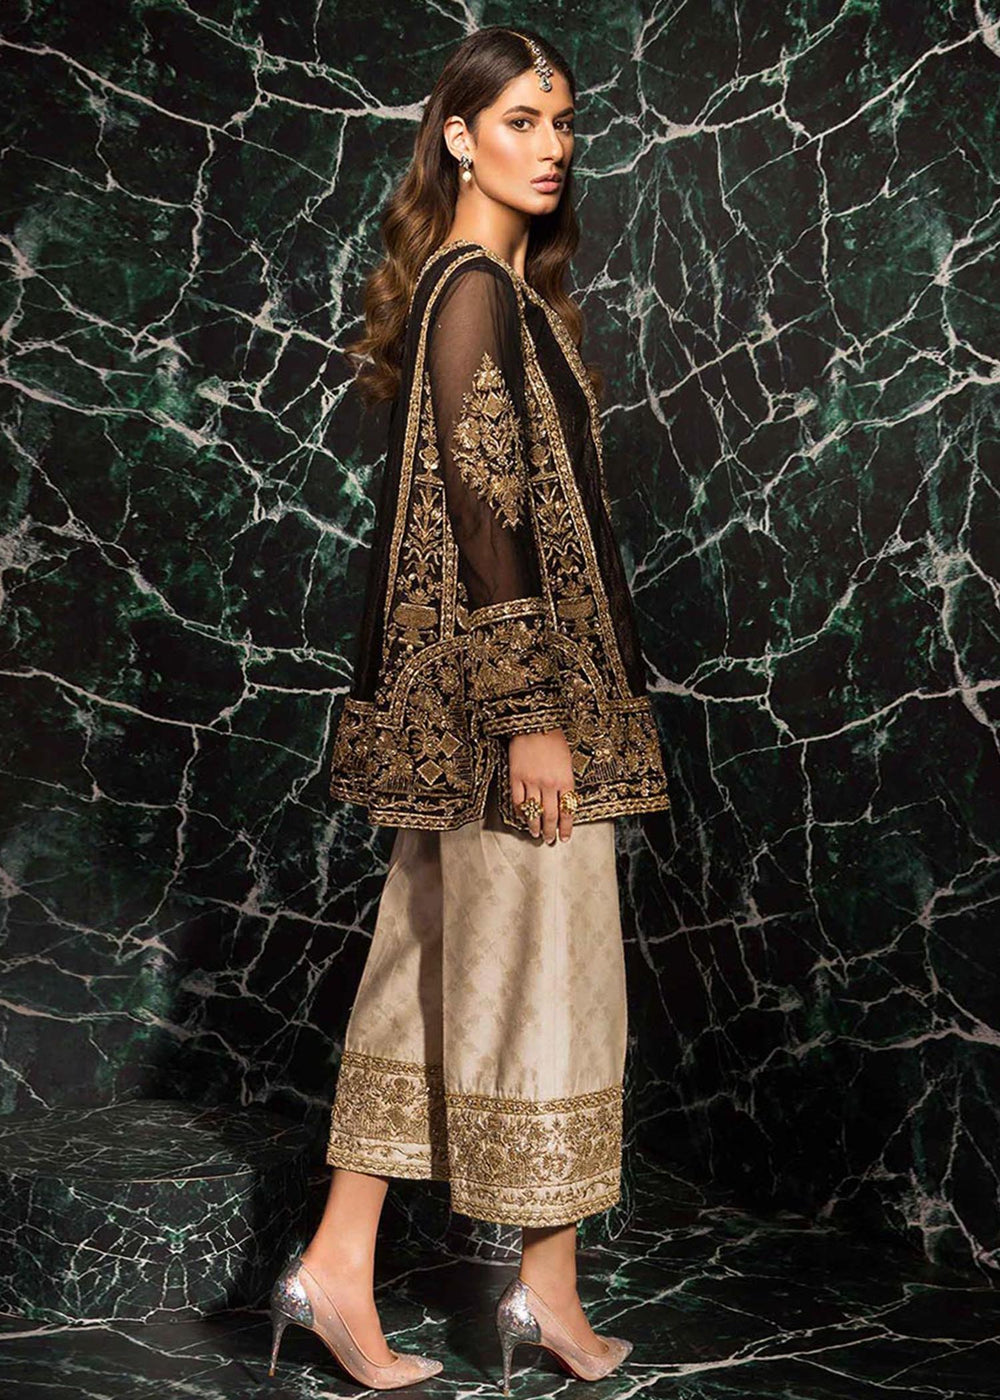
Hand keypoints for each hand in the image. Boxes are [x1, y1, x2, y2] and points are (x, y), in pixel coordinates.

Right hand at [508, 728, 575, 843]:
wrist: (534, 723)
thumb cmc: (554, 739)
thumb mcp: (568, 761)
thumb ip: (566, 782)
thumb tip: (563, 801)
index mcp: (565, 780)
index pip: (567, 811)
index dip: (566, 827)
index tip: (565, 837)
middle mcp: (549, 784)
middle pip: (550, 815)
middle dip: (550, 831)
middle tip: (549, 840)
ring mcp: (531, 782)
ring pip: (533, 811)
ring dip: (535, 826)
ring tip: (536, 834)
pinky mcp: (516, 777)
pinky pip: (517, 801)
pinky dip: (519, 812)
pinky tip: (522, 818)